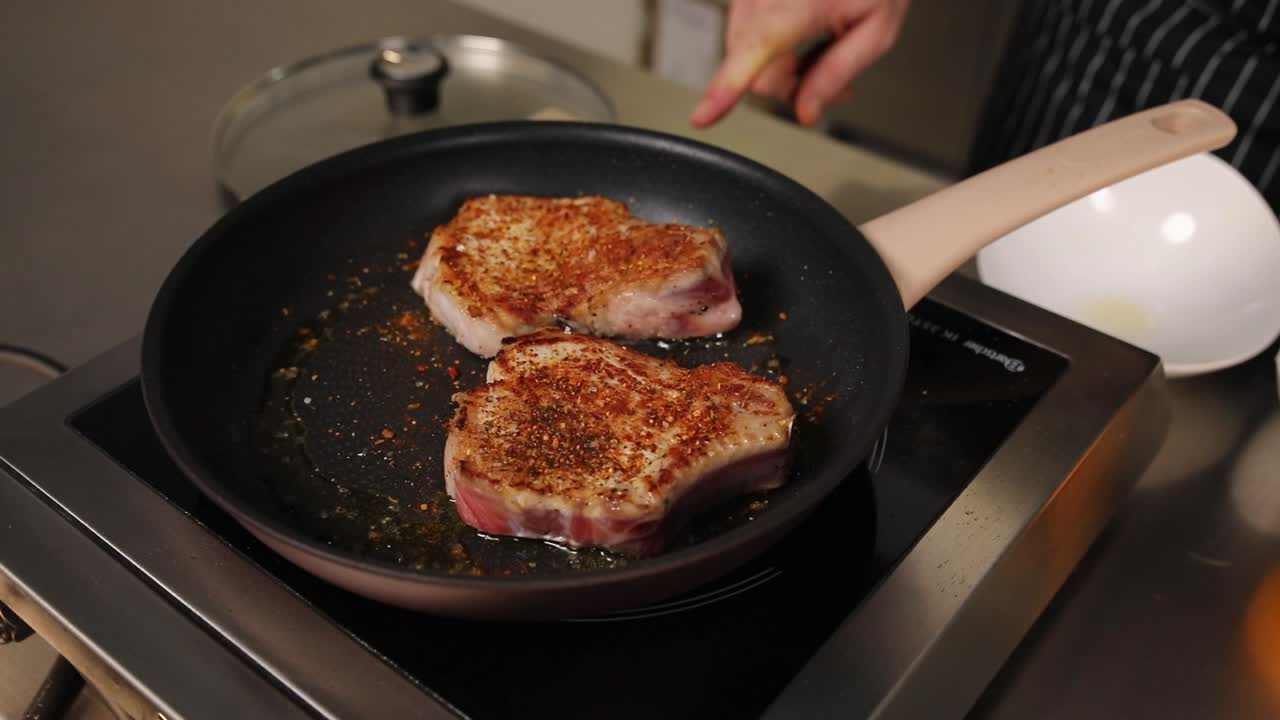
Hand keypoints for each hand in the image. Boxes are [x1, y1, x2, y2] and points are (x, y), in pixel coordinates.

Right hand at [690, 0, 910, 127]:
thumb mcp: (877, 29)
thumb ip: (836, 73)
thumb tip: (805, 112)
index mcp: (801, 1)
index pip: (756, 51)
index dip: (727, 89)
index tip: (703, 116)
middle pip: (753, 67)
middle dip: (786, 84)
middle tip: (830, 83)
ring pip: (745, 54)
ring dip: (778, 66)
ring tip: (820, 51)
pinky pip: (746, 34)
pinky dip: (771, 46)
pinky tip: (802, 35)